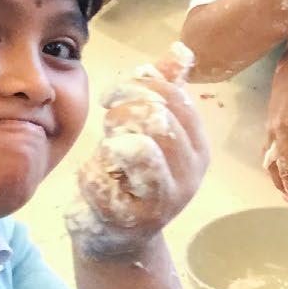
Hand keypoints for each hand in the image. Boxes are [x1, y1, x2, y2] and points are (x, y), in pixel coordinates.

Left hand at [70, 44, 208, 256]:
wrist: (118, 238)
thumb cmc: (131, 176)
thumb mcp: (151, 130)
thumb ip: (165, 89)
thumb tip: (179, 51)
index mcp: (198, 147)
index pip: (177, 99)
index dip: (141, 86)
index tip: (117, 94)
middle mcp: (190, 174)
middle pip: (159, 118)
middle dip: (124, 109)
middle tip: (109, 120)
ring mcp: (164, 200)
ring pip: (139, 148)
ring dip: (112, 140)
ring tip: (107, 149)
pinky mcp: (132, 221)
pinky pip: (102, 181)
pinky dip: (89, 175)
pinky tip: (93, 179)